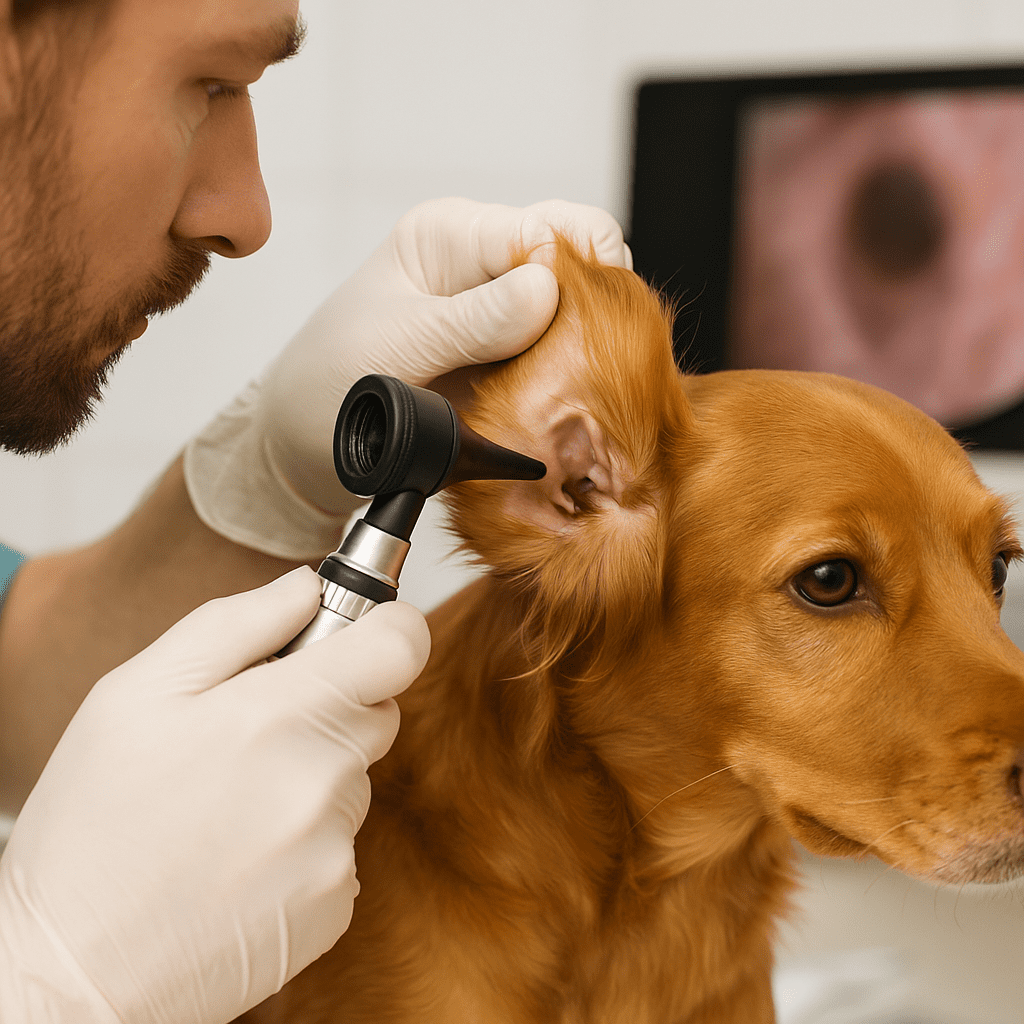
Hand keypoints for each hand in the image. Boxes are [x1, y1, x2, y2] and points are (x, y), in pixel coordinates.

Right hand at [0, 568, 429, 1023]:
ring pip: (354, 779)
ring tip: (227, 807)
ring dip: (311, 777)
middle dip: (329, 708)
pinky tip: (241, 859)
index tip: (362, 636)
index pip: (400, 647)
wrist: (73, 971)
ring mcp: (333, 850)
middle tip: (248, 733)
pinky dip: (306, 842)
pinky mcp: (336, 902)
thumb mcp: (136, 694)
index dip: (388, 630)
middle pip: (376, 712)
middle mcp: (321, 782)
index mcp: (277, 715)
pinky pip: (342, 843)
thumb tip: (310, 586)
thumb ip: (237, 624)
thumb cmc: (94, 823)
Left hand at [184, 198, 629, 555]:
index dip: (580, 274)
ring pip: (580, 324)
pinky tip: (559, 415)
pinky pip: (563, 370)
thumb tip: (548, 288)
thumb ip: (470, 321)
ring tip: (568, 398)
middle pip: (579, 271)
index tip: (581, 330)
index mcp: (451, 238)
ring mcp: (499, 323)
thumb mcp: (393, 348)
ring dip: (586, 359)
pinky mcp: (506, 370)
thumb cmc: (322, 390)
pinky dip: (570, 391)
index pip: (549, 230)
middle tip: (583, 372)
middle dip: (595, 316)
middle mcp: (483, 270)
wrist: (300, 453)